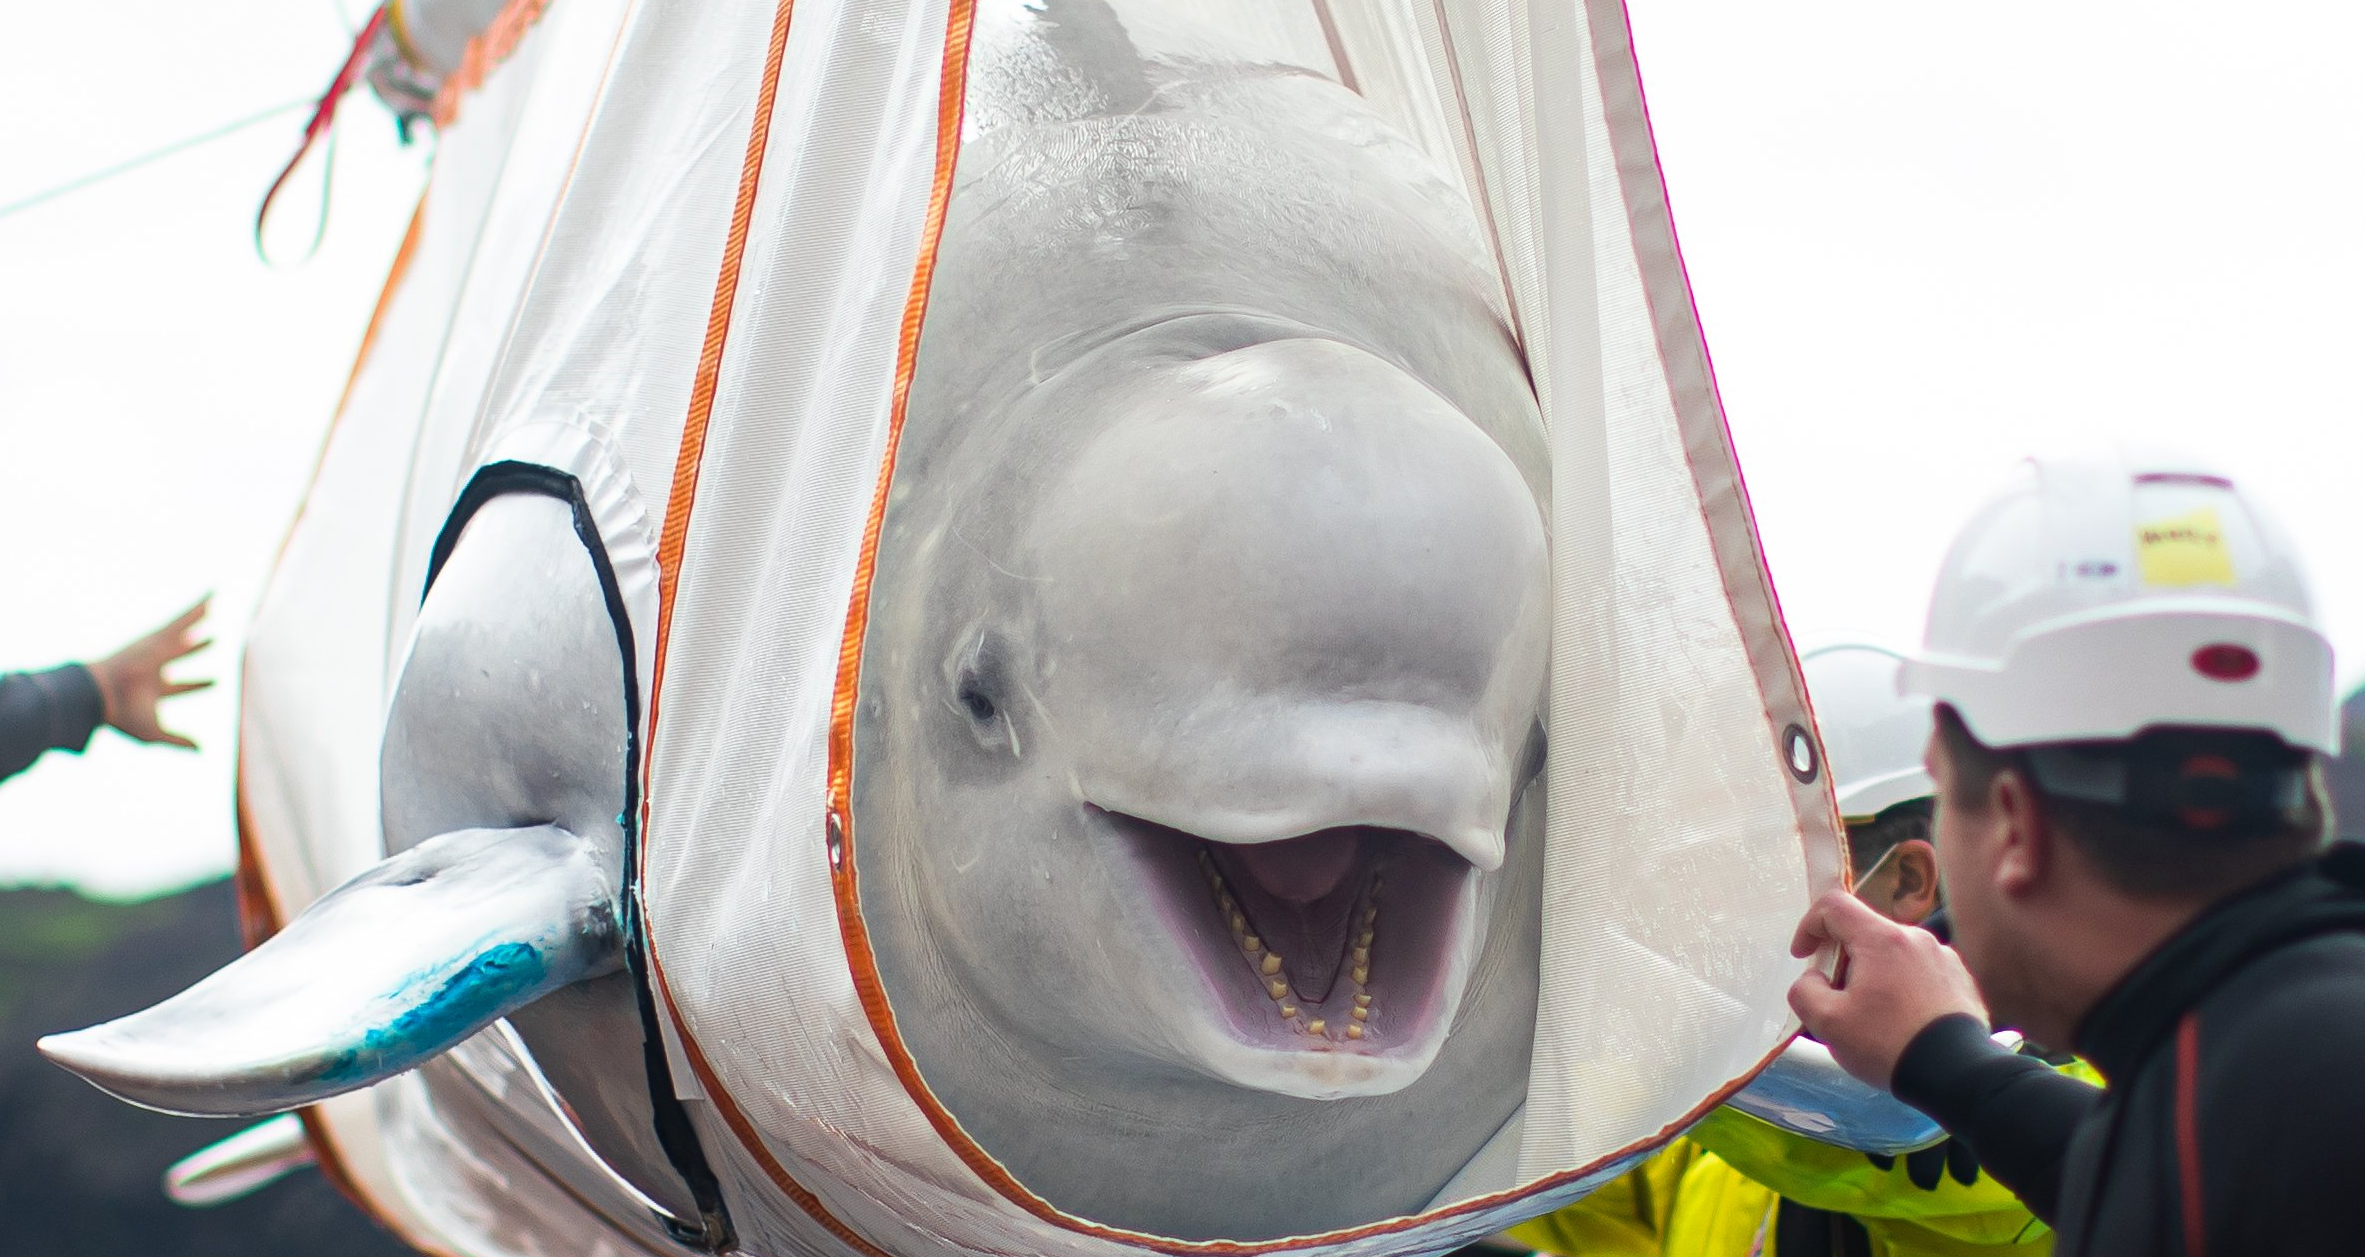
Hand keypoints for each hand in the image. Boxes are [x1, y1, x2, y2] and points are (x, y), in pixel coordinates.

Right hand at [88, 599, 214, 749]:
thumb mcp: (154, 732)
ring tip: (212, 607)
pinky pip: (183, 617)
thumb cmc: (123, 714)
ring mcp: (155, 650)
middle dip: (195, 648)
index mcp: (153, 690)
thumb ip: (179, 741)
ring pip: (181, 631)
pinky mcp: (157, 636)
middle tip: (211, 640)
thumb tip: (202, 751)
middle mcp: (154, 666)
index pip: (181, 686)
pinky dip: (199, 606)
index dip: (198, 684)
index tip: (215, 681)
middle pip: (180, 654)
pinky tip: (214, 593)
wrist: (101, 692)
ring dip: (196, 620)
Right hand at [1788, 888, 1986, 1088]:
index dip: (1809, 926)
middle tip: (1837, 998)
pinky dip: (1902, 987)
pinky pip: (1919, 971)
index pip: (1834, 905)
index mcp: (1882, 939)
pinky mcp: (1960, 979)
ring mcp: (1943, 957)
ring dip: (1873, 974)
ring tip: (1873, 1016)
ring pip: (1893, 953)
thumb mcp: (1827, 1023)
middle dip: (1842, 959)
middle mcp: (1916, 938)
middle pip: (1865, 932)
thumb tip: (1815, 979)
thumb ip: (1805, 991)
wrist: (1957, 1075)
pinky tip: (1902, 1021)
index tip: (1804, 957)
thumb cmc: (1889, 1045)